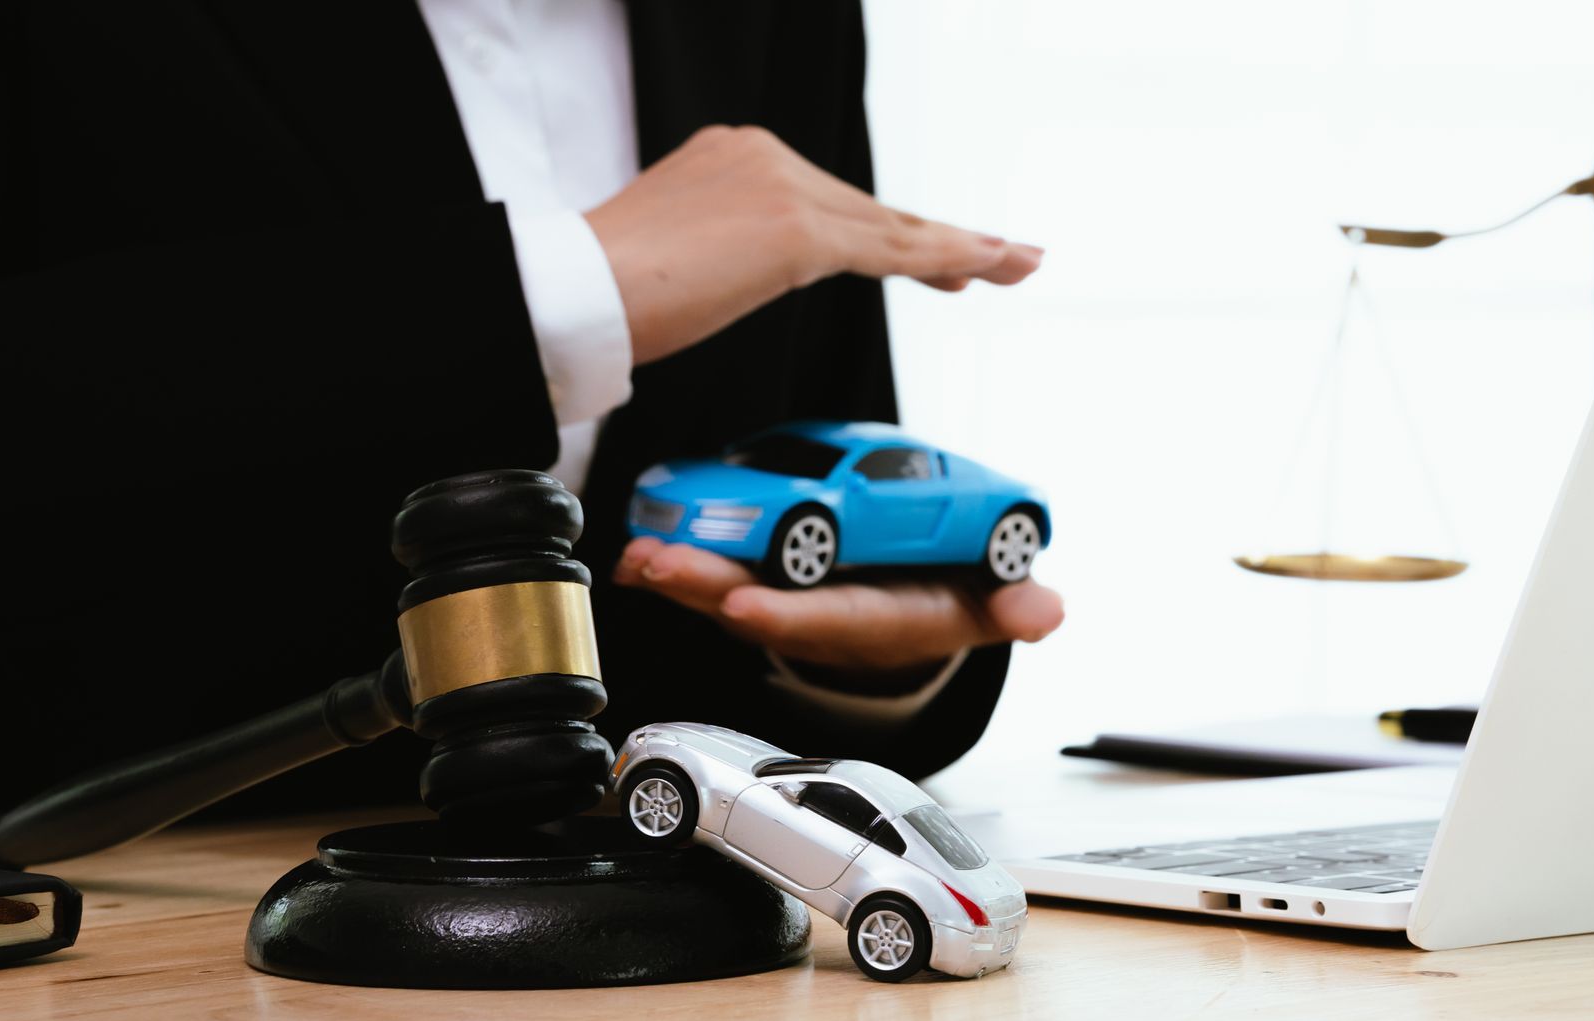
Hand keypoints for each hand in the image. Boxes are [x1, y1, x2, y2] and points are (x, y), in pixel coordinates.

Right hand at [585, 125, 1043, 364]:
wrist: (575, 291)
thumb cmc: (605, 291)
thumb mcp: (675, 253)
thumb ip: (721, 250)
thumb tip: (726, 274)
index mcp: (734, 155)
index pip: (829, 202)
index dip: (887, 231)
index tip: (933, 255)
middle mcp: (766, 156)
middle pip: (871, 209)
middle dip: (939, 238)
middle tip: (1003, 256)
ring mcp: (784, 187)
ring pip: (892, 227)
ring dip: (961, 249)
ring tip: (1018, 264)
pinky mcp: (798, 231)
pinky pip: (891, 251)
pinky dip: (946, 260)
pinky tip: (988, 268)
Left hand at [614, 538, 1064, 672]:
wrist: (928, 599)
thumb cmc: (954, 593)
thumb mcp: (994, 600)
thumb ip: (1015, 604)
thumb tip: (1045, 611)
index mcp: (879, 621)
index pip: (831, 620)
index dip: (789, 615)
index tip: (745, 605)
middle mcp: (826, 618)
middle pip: (763, 606)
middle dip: (709, 589)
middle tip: (661, 565)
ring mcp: (792, 602)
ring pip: (729, 591)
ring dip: (681, 577)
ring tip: (638, 557)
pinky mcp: (767, 581)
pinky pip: (717, 576)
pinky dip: (676, 567)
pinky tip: (636, 554)